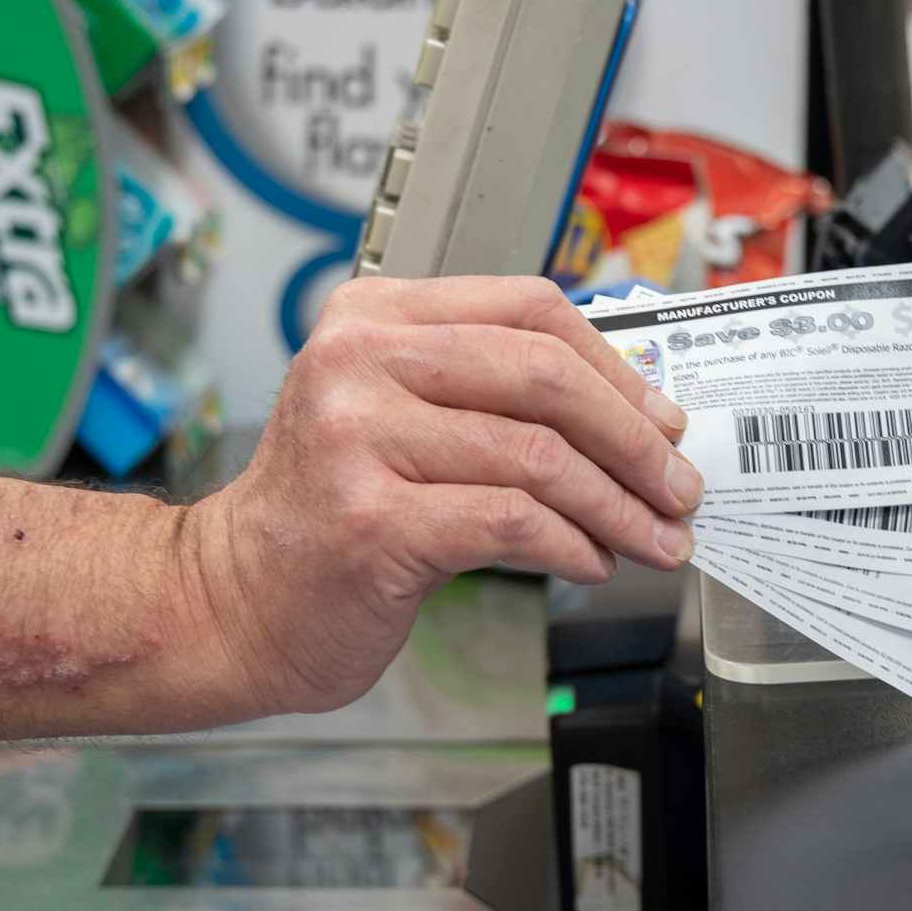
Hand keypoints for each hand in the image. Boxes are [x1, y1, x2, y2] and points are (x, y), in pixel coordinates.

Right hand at [185, 275, 700, 714]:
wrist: (232, 600)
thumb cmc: (330, 514)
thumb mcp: (400, 419)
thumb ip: (494, 398)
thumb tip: (632, 418)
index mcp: (374, 316)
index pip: (530, 310)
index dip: (616, 366)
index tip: (665, 417)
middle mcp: (359, 362)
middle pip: (544, 376)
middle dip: (635, 440)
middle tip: (678, 487)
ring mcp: (358, 438)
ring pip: (539, 456)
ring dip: (618, 506)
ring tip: (653, 539)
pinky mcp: (371, 519)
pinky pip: (510, 520)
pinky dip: (571, 544)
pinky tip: (591, 561)